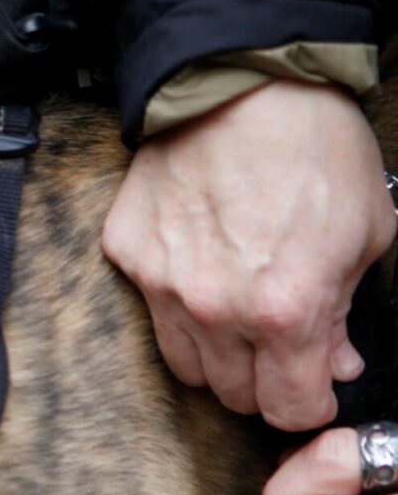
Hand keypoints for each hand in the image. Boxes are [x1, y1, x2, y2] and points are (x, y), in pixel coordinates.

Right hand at [103, 79, 392, 430]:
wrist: (245, 84)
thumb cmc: (315, 150)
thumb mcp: (366, 237)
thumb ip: (343, 314)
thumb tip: (329, 359)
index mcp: (284, 313)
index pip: (287, 410)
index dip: (309, 406)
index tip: (314, 389)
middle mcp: (213, 309)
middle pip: (230, 395)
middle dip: (264, 382)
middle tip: (283, 348)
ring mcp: (160, 282)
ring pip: (184, 364)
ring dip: (217, 354)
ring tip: (241, 315)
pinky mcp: (127, 251)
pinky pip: (149, 305)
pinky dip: (176, 301)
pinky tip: (204, 262)